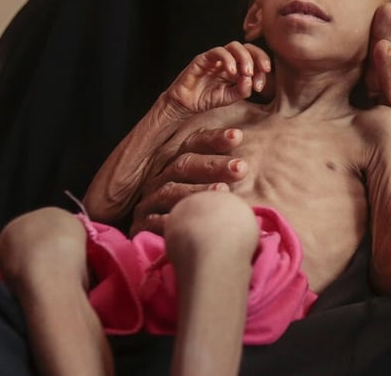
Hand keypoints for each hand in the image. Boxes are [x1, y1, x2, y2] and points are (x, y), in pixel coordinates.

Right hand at [129, 127, 246, 235]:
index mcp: (179, 166)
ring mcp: (149, 202)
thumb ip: (229, 177)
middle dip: (213, 165)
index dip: (214, 139)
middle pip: (184, 165)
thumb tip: (250, 161)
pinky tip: (188, 220)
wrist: (178, 252)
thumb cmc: (205, 222)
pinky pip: (152, 221)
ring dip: (197, 191)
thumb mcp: (216, 197)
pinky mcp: (141, 225)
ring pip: (170, 191)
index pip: (193, 144)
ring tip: (222, 191)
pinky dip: (169, 220)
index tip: (238, 136)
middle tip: (241, 168)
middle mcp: (161, 179)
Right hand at [166, 42, 270, 116]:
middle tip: (263, 70)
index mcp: (237, 67)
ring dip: (245, 57)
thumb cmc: (206, 99)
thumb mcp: (230, 97)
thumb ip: (242, 90)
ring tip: (247, 73)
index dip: (261, 68)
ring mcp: (216, 58)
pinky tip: (232, 72)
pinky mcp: (203, 58)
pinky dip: (228, 59)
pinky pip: (218, 52)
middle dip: (259, 57)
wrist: (186, 104)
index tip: (261, 85)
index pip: (254, 59)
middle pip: (248, 48)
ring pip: (234, 46)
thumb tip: (251, 80)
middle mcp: (228, 60)